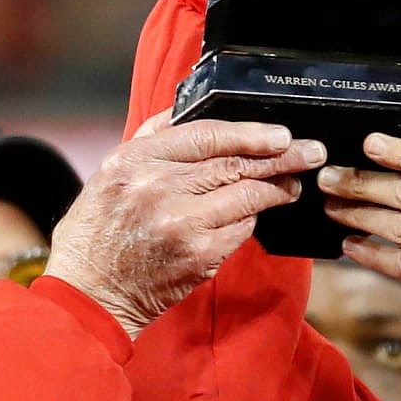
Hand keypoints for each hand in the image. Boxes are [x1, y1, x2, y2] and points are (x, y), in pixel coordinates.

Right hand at [47, 115, 323, 336]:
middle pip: (236, 164)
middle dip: (282, 157)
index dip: (252, 132)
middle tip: (311, 153)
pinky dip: (250, 220)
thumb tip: (191, 107)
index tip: (280, 133)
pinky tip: (255, 215)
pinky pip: (241, 230)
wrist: (89, 293)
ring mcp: (181, 224)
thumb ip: (153, 137)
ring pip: (247, 197)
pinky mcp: (199, 257)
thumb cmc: (98, 231)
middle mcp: (159, 188)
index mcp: (135, 159)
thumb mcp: (111, 171)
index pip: (208, 135)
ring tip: (292, 185)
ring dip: (277, 190)